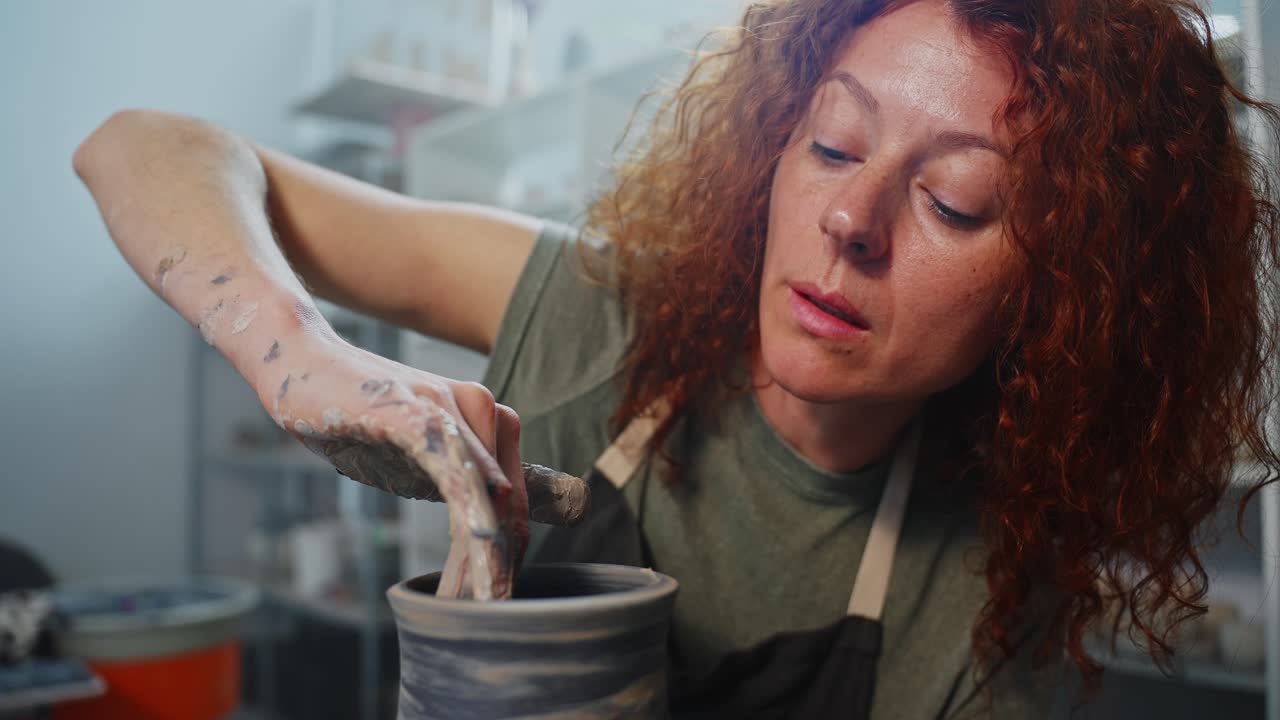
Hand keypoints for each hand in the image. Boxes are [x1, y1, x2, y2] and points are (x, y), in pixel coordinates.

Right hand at [255, 332, 559, 598]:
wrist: (302, 361)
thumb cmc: (361, 413)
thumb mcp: (420, 454)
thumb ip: (461, 481)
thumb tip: (495, 527)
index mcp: (489, 423)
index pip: (516, 504)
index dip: (509, 558)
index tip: (497, 604)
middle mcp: (482, 410)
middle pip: (508, 505)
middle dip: (498, 566)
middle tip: (490, 616)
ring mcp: (449, 407)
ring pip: (487, 493)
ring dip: (484, 554)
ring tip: (475, 603)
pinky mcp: (413, 411)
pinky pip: (452, 467)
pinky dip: (467, 513)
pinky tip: (472, 549)